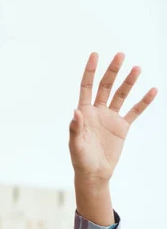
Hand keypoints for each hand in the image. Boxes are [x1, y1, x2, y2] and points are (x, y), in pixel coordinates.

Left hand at [70, 52, 156, 224]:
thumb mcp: (75, 145)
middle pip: (105, 87)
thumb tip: (76, 111)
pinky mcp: (122, 127)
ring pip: (121, 95)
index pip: (87, 86)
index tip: (95, 54)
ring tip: (137, 68)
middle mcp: (97, 111)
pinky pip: (135, 111)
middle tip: (120, 55)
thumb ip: (75, 128)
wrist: (94, 173)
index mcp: (84, 112)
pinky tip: (152, 90)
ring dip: (129, 82)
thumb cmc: (81, 159)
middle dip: (112, 71)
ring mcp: (110, 118)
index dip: (91, 71)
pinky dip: (143, 102)